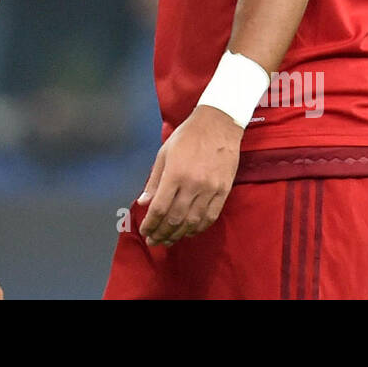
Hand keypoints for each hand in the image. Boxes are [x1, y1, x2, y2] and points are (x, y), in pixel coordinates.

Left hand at [137, 105, 241, 246]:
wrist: (218, 124)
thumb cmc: (187, 136)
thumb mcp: (164, 153)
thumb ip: (154, 180)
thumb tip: (143, 203)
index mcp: (175, 174)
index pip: (160, 207)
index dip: (151, 223)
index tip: (145, 231)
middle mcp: (193, 184)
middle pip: (175, 218)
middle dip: (162, 233)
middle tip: (154, 241)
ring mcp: (210, 189)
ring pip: (192, 221)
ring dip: (179, 235)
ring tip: (169, 240)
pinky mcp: (224, 191)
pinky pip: (210, 217)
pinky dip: (198, 228)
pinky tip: (189, 231)